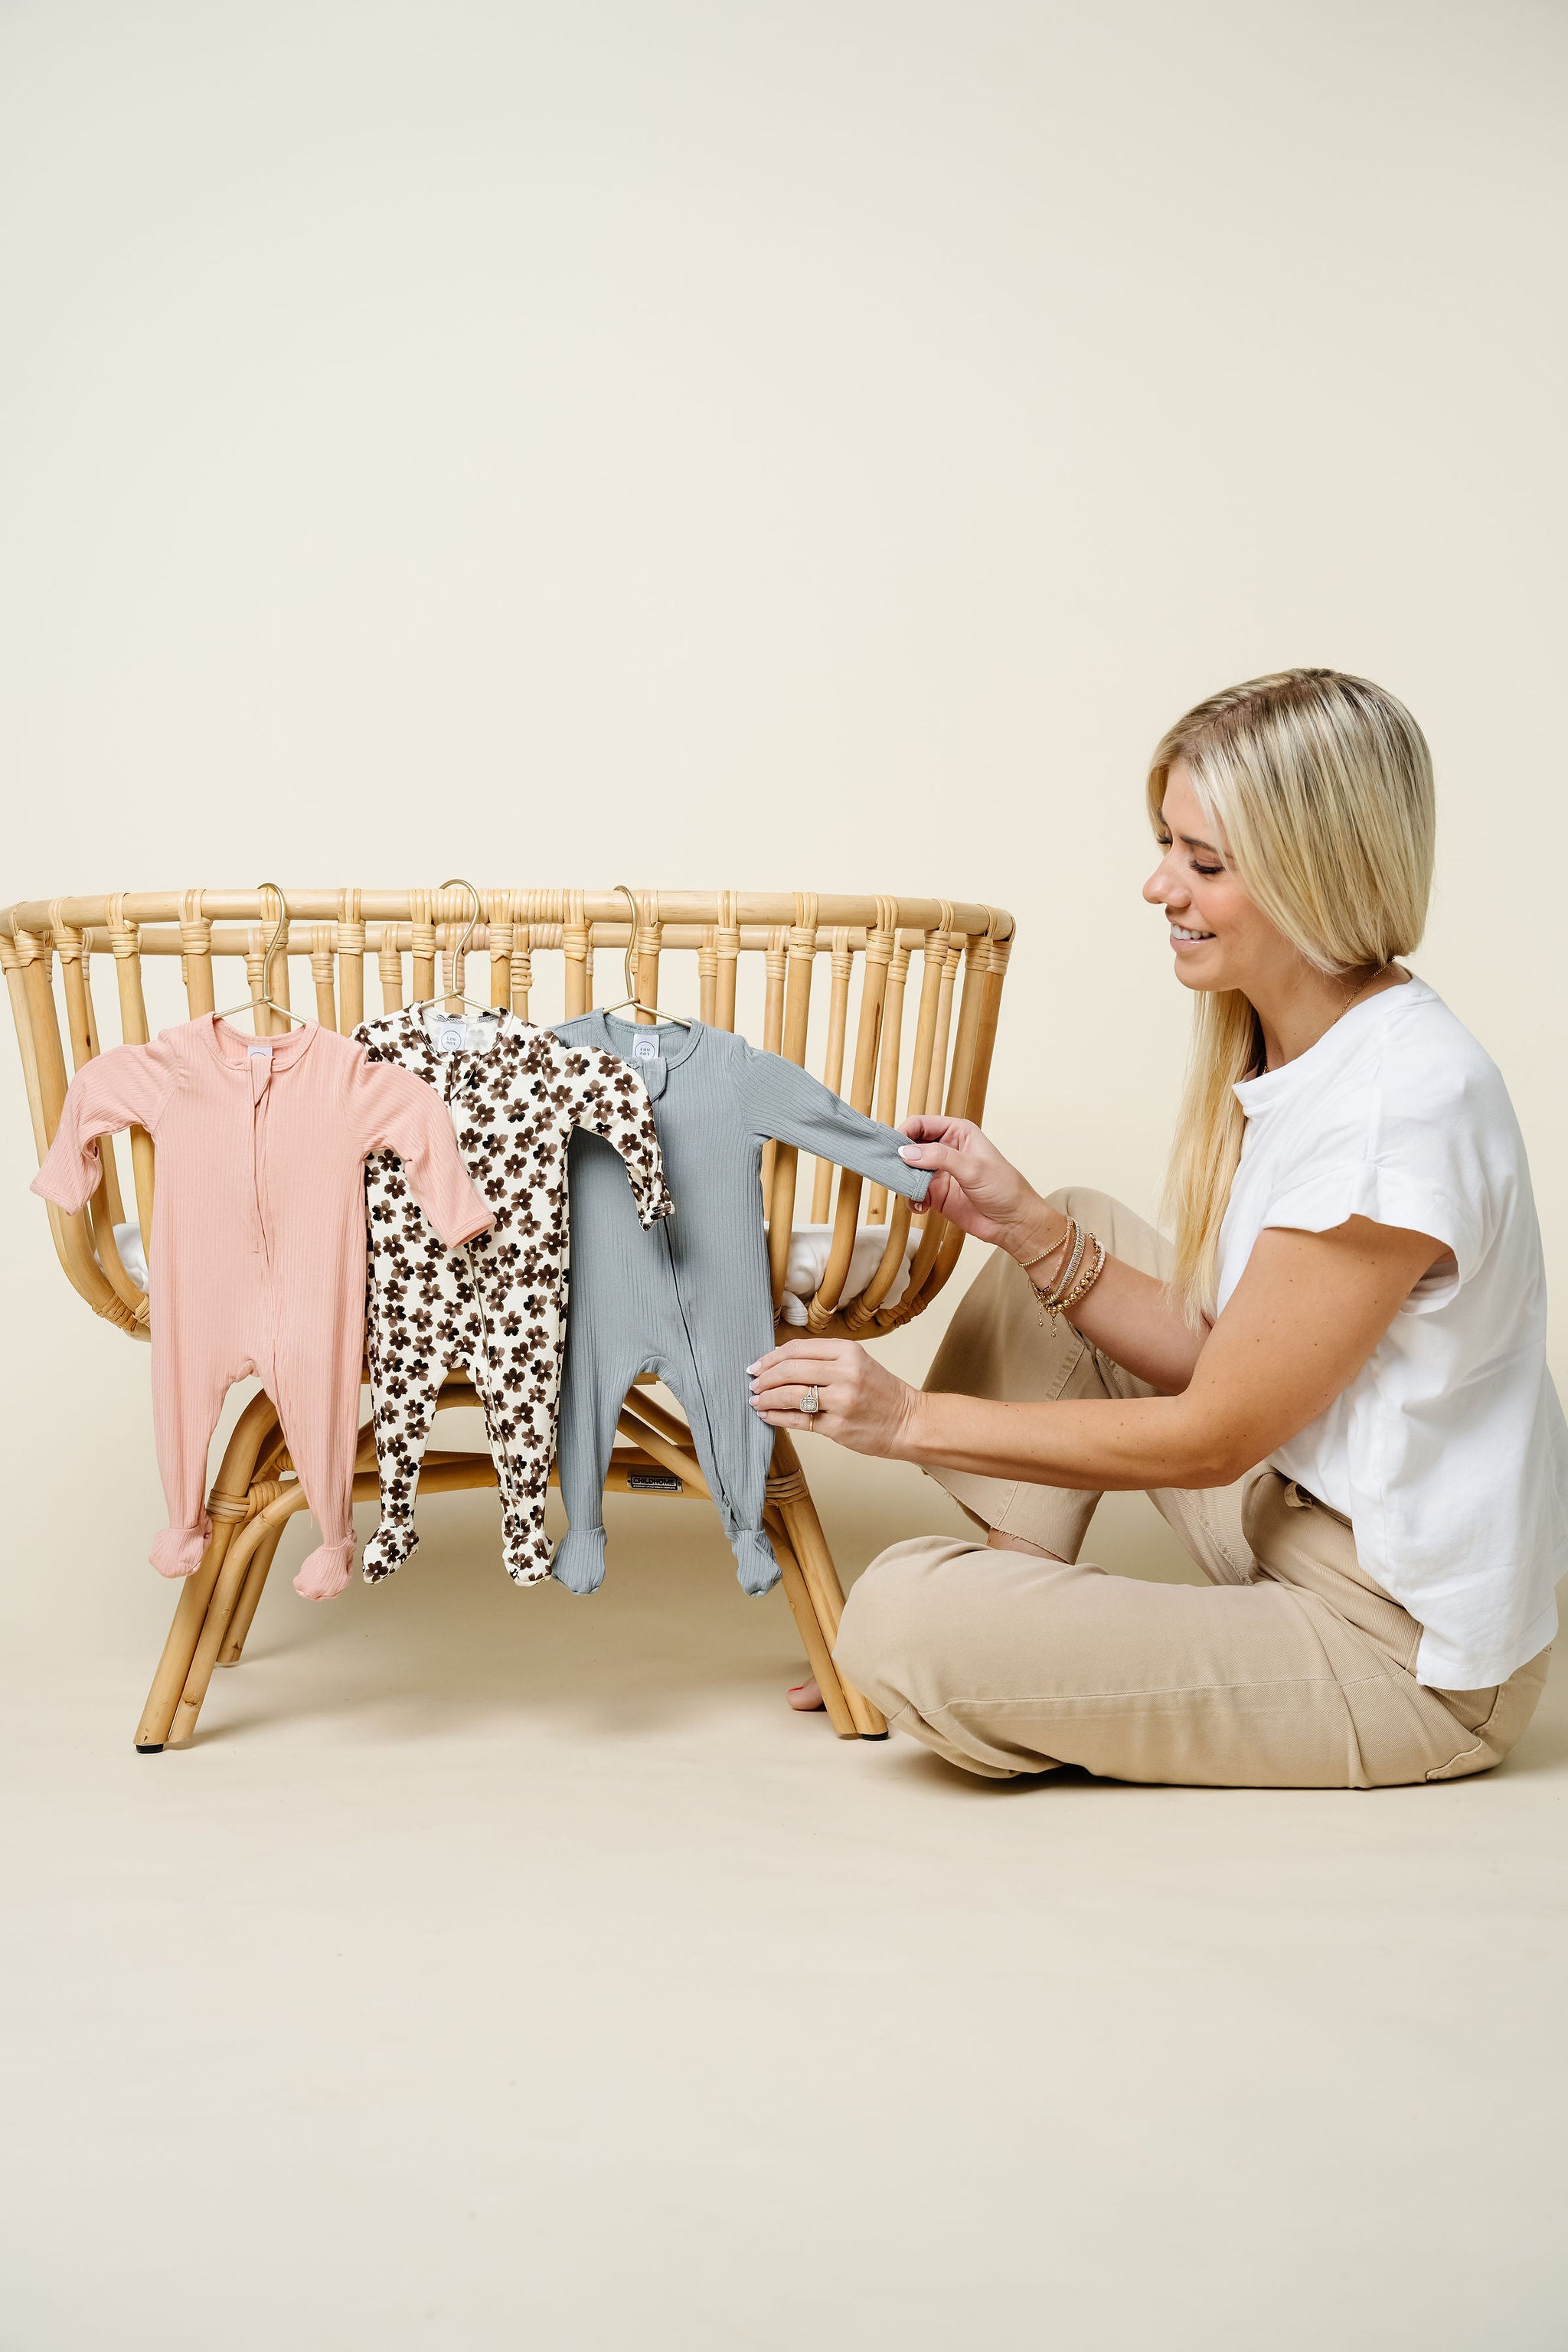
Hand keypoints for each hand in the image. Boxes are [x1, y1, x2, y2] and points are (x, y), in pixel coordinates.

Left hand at [748, 1337, 919, 1458]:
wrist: (908, 1421)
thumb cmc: (880, 1392)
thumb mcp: (857, 1363)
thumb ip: (823, 1360)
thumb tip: (779, 1361)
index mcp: (848, 1352)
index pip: (797, 1349)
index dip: (771, 1357)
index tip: (757, 1365)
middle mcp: (845, 1373)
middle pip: (791, 1370)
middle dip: (765, 1378)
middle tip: (753, 1384)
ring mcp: (842, 1401)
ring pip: (791, 1394)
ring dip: (767, 1397)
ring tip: (756, 1401)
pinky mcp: (838, 1427)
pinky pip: (798, 1420)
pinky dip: (777, 1417)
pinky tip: (767, 1415)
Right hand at [895, 1115, 1061, 1261]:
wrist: (1013, 1223)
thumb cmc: (1003, 1187)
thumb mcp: (972, 1167)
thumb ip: (939, 1157)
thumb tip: (906, 1152)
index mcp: (957, 1132)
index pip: (921, 1124)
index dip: (904, 1132)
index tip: (893, 1148)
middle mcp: (945, 1149)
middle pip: (910, 1146)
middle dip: (899, 1158)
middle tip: (890, 1170)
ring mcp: (939, 1172)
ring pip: (908, 1170)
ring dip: (903, 1181)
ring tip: (907, 1191)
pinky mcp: (935, 1194)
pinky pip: (913, 1193)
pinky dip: (911, 1199)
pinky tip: (921, 1207)